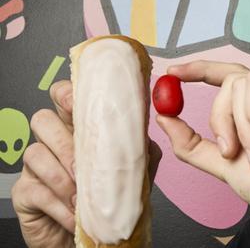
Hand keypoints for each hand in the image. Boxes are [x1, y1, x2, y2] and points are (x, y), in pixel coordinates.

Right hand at [11, 81, 161, 247]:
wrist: (98, 234)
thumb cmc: (112, 196)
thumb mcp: (134, 169)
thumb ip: (140, 148)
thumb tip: (145, 133)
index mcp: (79, 128)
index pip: (64, 97)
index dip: (67, 95)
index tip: (79, 103)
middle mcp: (53, 141)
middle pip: (43, 120)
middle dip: (64, 140)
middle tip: (84, 164)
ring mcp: (36, 166)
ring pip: (36, 153)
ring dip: (62, 174)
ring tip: (82, 194)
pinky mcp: (25, 193)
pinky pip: (36, 190)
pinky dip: (59, 203)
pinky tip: (75, 212)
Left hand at [156, 61, 249, 218]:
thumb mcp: (222, 163)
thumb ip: (193, 142)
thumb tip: (163, 118)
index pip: (228, 77)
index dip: (200, 70)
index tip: (172, 73)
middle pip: (228, 82)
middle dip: (220, 119)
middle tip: (230, 151)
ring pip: (240, 83)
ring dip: (240, 125)